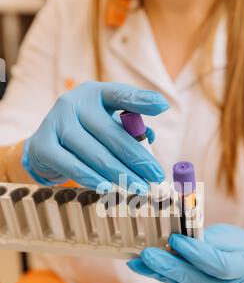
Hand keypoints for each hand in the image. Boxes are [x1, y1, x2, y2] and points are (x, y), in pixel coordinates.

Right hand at [22, 82, 168, 191]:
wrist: (45, 147)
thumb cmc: (86, 135)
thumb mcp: (107, 126)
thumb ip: (129, 130)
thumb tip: (150, 138)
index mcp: (95, 94)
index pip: (119, 94)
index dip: (141, 100)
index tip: (162, 106)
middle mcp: (74, 102)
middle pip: (111, 133)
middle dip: (137, 158)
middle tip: (156, 176)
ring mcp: (55, 122)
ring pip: (94, 153)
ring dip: (120, 174)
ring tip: (139, 187)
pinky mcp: (43, 145)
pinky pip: (71, 165)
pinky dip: (91, 178)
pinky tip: (107, 188)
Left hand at [127, 224, 243, 282]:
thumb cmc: (237, 244)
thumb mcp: (227, 235)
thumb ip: (204, 240)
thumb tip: (174, 241)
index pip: (219, 264)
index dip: (196, 253)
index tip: (174, 239)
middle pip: (198, 280)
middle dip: (169, 267)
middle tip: (147, 255)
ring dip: (160, 274)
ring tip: (139, 262)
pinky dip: (165, 278)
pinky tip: (148, 269)